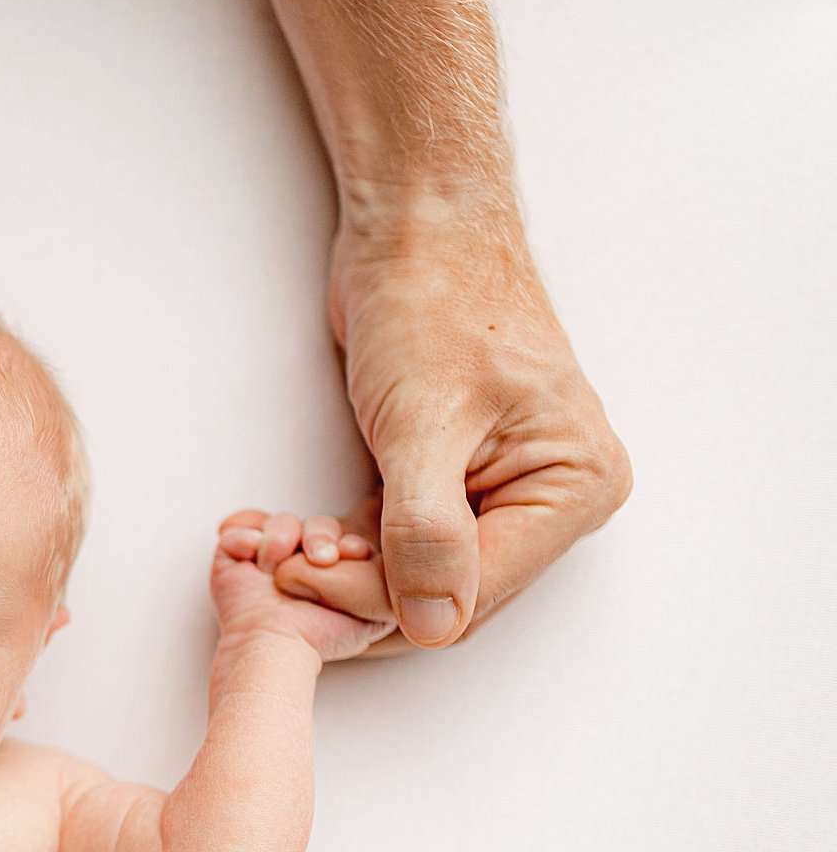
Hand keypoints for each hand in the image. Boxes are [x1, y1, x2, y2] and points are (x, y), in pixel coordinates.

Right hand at [214, 510, 394, 662]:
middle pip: (317, 524)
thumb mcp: (376, 613)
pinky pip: (242, 527)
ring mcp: (270, 556)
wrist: (273, 645)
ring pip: (282, 522)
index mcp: (337, 571)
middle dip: (318, 535)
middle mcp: (305, 561)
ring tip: (274, 561)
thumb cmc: (322, 635)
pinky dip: (244, 535)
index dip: (347, 541)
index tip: (352, 554)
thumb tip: (410, 565)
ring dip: (280, 535)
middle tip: (319, 558)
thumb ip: (395, 586)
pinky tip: (250, 553)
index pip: (348, 536)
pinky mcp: (236, 554)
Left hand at [274, 205, 632, 654]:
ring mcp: (500, 491)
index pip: (472, 593)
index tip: (300, 578)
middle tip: (278, 567)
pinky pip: (398, 541)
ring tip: (277, 547)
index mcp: (575, 487)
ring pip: (413, 574)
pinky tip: (294, 536)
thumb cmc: (434, 301)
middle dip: (357, 588)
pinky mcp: (449, 479)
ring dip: (344, 571)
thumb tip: (436, 624)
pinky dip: (346, 545)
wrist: (414, 226)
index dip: (380, 599)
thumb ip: (428, 531)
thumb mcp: (426, 425)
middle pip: (444, 593)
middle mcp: (549, 498)